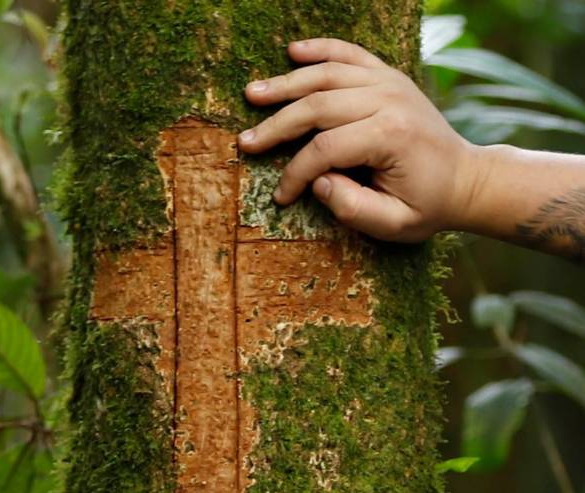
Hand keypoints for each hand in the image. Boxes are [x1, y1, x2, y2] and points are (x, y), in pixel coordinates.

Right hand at [238, 38, 479, 242]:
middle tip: (246, 142)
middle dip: (277, 126)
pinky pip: (349, 54)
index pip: (325, 149)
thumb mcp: (395, 223)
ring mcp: (389, 83)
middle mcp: (389, 100)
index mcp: (391, 136)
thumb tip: (316, 182)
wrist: (466, 178)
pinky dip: (320, 49)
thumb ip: (353, 208)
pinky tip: (293, 51)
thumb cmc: (428, 204)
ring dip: (286, 84)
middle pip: (317, 106)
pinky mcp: (388, 76)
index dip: (295, 173)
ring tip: (253, 93)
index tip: (281, 196)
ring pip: (326, 75)